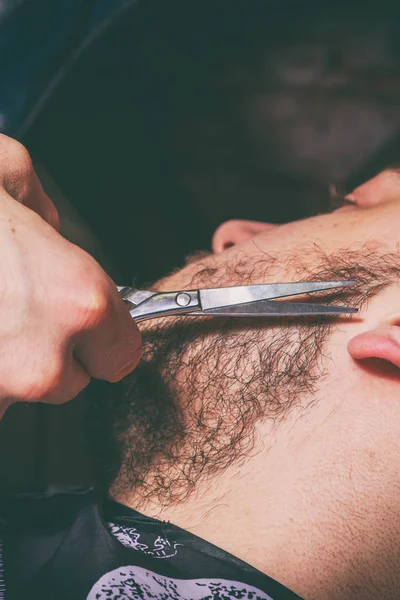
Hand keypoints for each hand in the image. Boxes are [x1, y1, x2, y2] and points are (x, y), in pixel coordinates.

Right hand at [0, 134, 141, 415]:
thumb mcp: (9, 171)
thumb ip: (45, 212)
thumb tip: (48, 228)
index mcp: (80, 301)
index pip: (123, 355)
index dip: (104, 339)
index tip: (88, 329)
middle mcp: (44, 359)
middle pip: (70, 381)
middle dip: (51, 351)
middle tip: (14, 309)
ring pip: (18, 392)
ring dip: (6, 364)